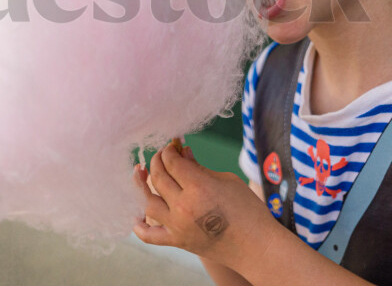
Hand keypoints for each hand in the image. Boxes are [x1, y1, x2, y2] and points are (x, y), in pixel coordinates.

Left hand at [132, 142, 270, 264]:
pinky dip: (139, 225)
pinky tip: (136, 214)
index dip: (169, 150)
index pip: (172, 162)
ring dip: (142, 186)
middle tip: (161, 155)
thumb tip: (183, 153)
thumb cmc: (248, 210)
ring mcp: (178, 226)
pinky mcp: (177, 241)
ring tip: (142, 174)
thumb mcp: (227, 181)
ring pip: (148, 202)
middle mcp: (183, 206)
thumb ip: (200, 168)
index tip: (172, 146)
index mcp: (198, 187)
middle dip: (157, 161)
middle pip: (158, 178)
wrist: (256, 246)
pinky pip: (149, 235)